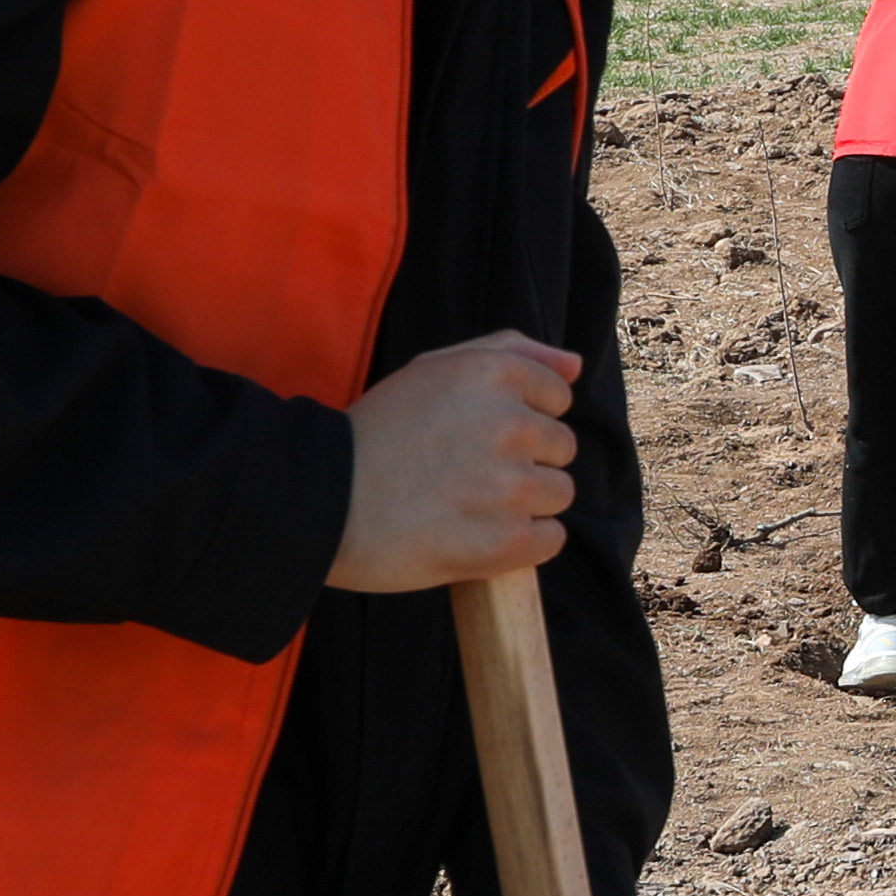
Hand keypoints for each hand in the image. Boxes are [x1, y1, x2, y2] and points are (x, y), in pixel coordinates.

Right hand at [334, 335, 578, 591]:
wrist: (320, 502)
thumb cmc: (376, 433)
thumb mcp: (433, 370)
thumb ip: (510, 353)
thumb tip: (575, 365)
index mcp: (493, 374)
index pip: (557, 396)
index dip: (519, 417)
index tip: (477, 433)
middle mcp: (510, 424)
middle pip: (562, 447)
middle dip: (524, 459)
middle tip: (467, 471)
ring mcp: (510, 487)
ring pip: (559, 493)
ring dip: (524, 502)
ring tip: (468, 504)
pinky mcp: (505, 542)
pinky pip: (551, 539)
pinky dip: (522, 543)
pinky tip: (478, 535)